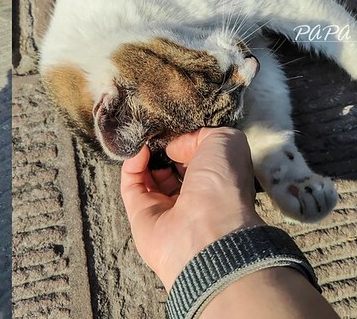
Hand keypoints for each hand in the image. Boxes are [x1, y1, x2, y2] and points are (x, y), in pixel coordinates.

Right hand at [120, 128, 264, 290]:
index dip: (187, 140)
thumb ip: (200, 134)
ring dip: (146, 152)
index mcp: (217, 182)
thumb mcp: (226, 142)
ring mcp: (164, 207)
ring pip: (149, 174)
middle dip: (164, 146)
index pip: (198, 157)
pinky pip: (131, 183)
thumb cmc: (223, 185)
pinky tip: (139, 148)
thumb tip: (174, 147)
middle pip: (171, 165)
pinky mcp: (139, 213)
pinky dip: (132, 163)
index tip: (178, 126)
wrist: (205, 231)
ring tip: (146, 135)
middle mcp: (192, 196)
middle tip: (158, 129)